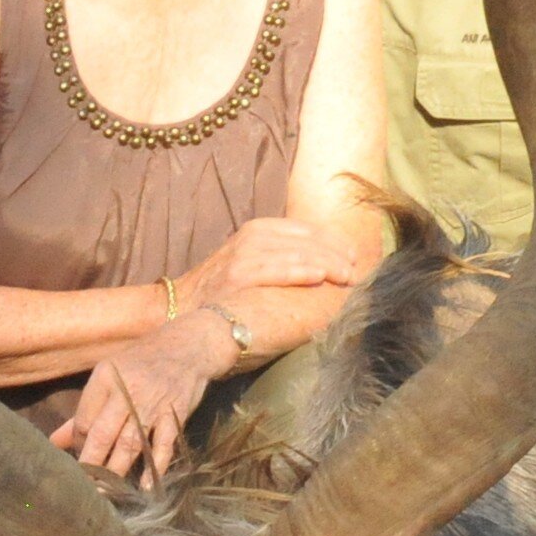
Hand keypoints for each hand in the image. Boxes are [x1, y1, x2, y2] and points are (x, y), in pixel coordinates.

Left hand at [54, 312, 229, 482]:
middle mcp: (127, 391)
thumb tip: (54, 442)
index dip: (77, 444)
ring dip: (116, 470)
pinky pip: (163, 445)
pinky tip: (144, 486)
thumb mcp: (108, 375)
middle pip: (103, 434)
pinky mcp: (175, 415)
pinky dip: (154, 466)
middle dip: (91, 463)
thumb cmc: (141, 362)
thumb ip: (84, 410)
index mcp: (105, 378)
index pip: (83, 419)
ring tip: (105, 492)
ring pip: (129, 444)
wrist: (188, 346)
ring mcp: (152, 405)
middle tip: (83, 489)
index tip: (77, 461)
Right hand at [181, 215, 360, 314]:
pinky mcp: (239, 275)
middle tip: (356, 269)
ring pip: (298, 254)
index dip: (333, 241)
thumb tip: (321, 262)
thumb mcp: (249, 260)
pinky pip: (278, 270)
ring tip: (347, 276)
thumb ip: (279, 255)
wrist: (179, 306)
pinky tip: (320, 278)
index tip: (353, 254)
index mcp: (259, 229)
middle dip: (335, 253)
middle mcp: (253, 236)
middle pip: (307, 240)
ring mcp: (245, 255)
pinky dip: (301, 272)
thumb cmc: (221, 289)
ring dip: (327, 265)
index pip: (306, 229)